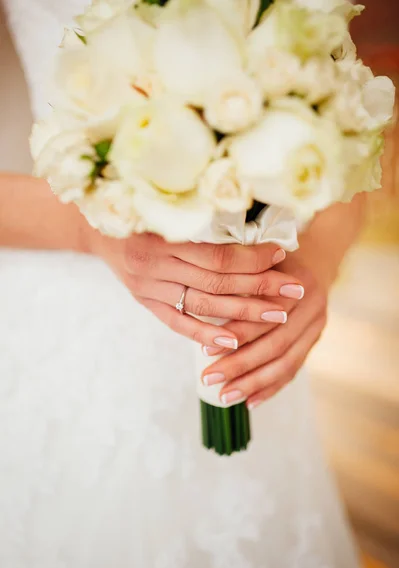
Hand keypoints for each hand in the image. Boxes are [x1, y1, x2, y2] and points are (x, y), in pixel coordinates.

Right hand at [89, 231, 304, 348]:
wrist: (100, 229)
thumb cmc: (142, 213)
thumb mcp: (168, 210)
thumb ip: (205, 224)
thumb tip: (257, 231)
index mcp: (164, 236)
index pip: (218, 255)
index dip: (253, 257)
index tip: (282, 255)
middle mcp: (155, 264)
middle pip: (216, 282)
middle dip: (259, 287)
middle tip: (293, 292)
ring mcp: (148, 288)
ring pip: (201, 305)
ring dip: (242, 313)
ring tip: (276, 316)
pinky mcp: (145, 303)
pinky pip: (177, 323)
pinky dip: (205, 334)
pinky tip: (233, 341)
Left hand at [201, 254, 327, 407]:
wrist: (318, 257)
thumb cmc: (275, 259)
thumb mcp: (261, 259)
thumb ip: (241, 276)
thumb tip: (200, 298)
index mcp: (298, 285)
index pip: (265, 316)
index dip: (236, 334)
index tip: (205, 350)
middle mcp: (313, 309)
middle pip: (275, 344)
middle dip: (240, 365)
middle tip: (209, 379)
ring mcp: (317, 328)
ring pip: (285, 363)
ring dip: (253, 383)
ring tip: (225, 397)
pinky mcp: (314, 342)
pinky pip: (293, 370)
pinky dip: (271, 388)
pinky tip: (250, 402)